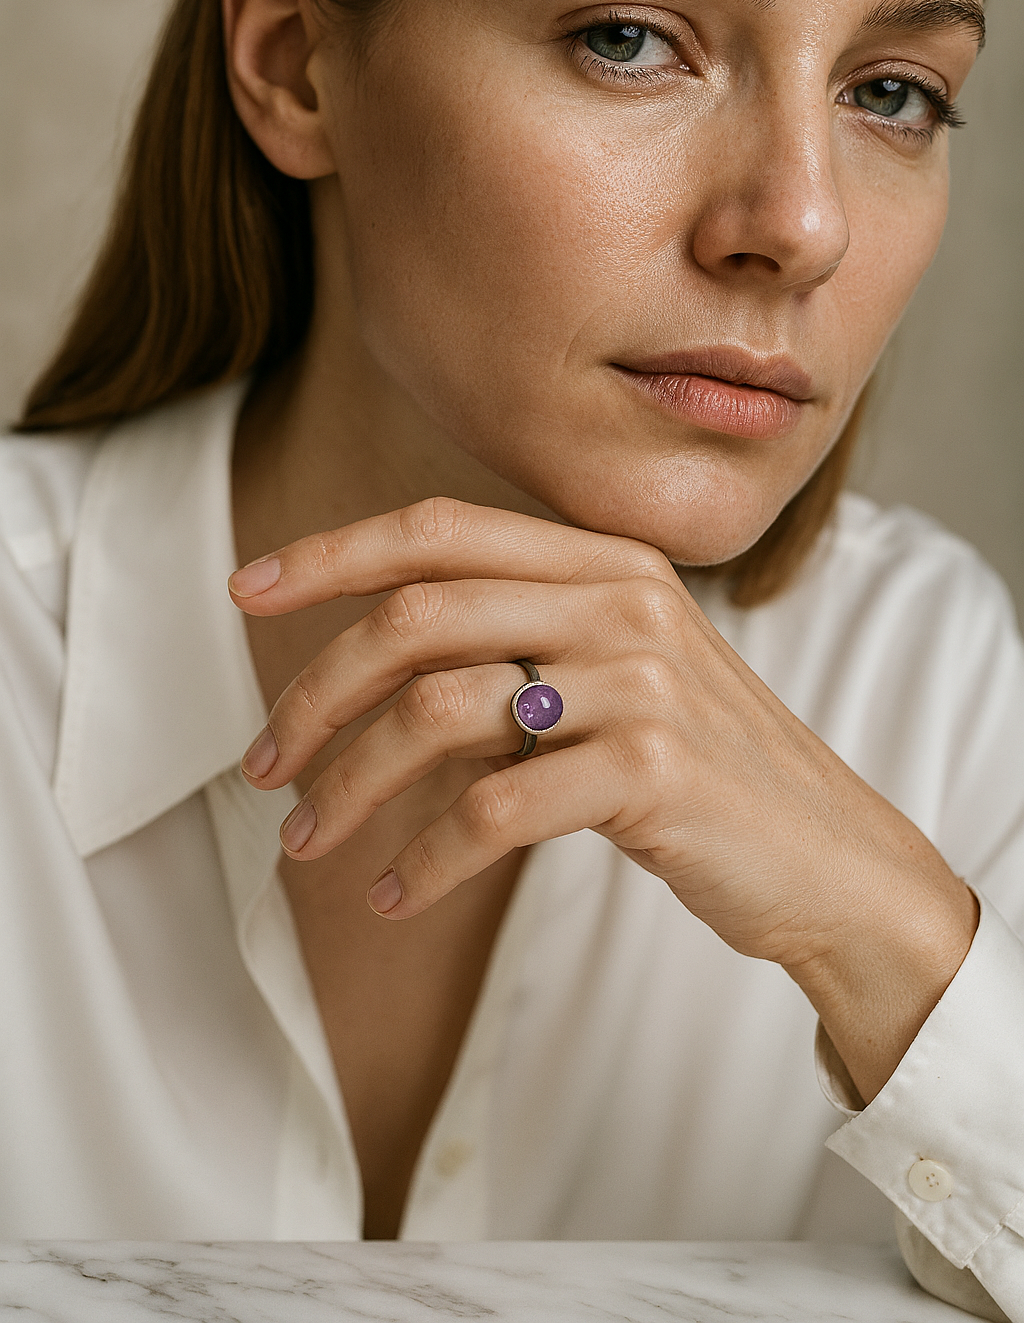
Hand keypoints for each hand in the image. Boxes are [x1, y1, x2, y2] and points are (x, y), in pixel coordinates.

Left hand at [230, 497, 976, 1098]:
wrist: (831, 857)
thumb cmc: (701, 769)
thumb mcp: (618, 676)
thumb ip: (520, 647)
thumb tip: (368, 672)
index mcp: (606, 562)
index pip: (440, 530)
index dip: (331, 554)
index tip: (245, 591)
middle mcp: (621, 601)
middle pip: (416, 616)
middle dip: (315, 693)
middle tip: (264, 768)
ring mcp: (641, 681)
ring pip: (438, 710)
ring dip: (350, 786)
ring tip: (309, 845)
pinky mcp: (651, 770)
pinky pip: (493, 810)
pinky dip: (423, 860)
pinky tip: (395, 894)